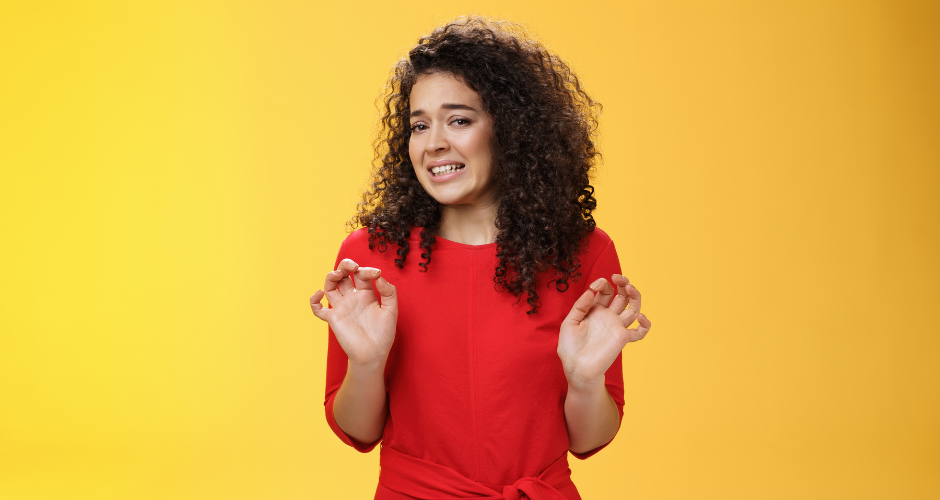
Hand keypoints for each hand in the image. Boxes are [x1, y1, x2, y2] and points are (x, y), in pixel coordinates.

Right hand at [310, 258, 397, 368]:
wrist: (373, 355)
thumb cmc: (383, 334)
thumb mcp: (391, 311)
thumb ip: (389, 292)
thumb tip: (380, 277)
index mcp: (366, 294)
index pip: (362, 275)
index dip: (368, 270)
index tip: (377, 274)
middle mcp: (352, 298)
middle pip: (344, 275)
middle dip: (346, 265)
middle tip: (352, 265)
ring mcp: (341, 307)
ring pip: (330, 286)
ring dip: (331, 276)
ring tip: (338, 273)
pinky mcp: (333, 318)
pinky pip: (317, 309)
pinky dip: (314, 300)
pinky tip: (319, 294)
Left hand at [558, 274, 650, 388]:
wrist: (576, 369)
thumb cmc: (570, 349)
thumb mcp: (569, 324)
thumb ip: (580, 307)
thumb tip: (590, 291)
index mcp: (595, 310)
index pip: (605, 291)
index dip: (602, 284)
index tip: (595, 286)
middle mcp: (608, 316)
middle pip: (621, 295)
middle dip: (622, 282)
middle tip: (618, 277)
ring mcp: (616, 327)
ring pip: (633, 307)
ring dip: (635, 295)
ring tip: (629, 287)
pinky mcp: (622, 339)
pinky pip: (639, 332)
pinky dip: (645, 325)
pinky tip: (641, 317)